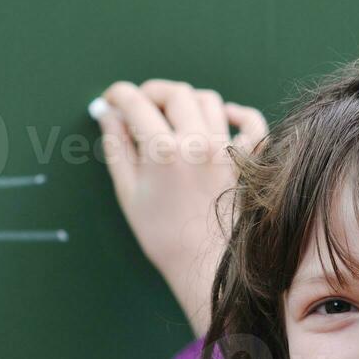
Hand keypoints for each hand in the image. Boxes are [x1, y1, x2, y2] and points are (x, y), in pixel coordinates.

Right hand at [95, 80, 267, 336]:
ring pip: (208, 100)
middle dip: (151, 92)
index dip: (118, 95)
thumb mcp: (128, 192)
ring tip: (171, 115)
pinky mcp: (245, 161)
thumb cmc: (161, 236)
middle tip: (138, 106)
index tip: (110, 100)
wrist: (203, 265)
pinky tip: (222, 117)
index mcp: (163, 151)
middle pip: (175, 93)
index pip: (136, 103)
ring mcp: (225, 150)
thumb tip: (108, 116)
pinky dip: (237, 113)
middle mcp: (197, 142)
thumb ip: (117, 148)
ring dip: (186, 100)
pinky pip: (250, 123)